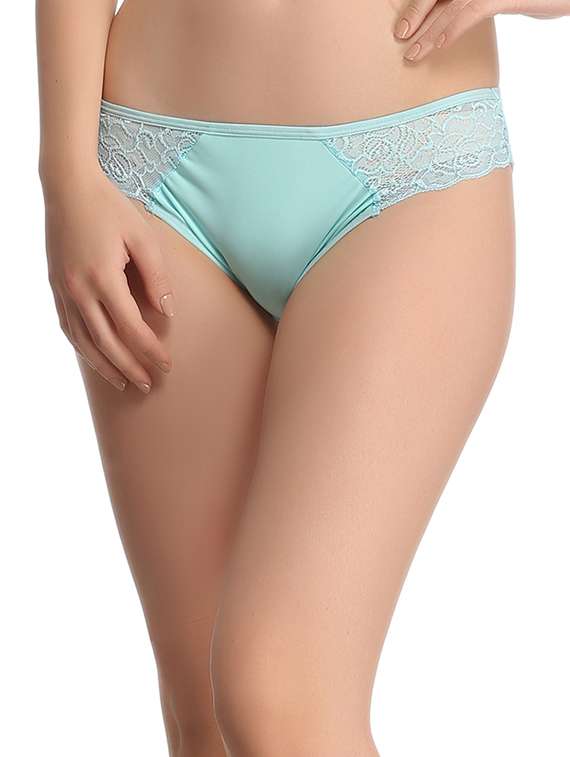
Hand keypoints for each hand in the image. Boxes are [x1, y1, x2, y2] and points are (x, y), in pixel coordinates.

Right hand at [43, 171, 174, 393]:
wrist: (68, 188)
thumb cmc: (111, 209)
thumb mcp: (143, 238)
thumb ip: (157, 278)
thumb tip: (167, 313)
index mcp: (104, 277)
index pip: (131, 327)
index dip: (150, 350)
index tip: (167, 363)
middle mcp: (79, 289)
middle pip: (107, 342)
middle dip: (130, 367)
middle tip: (149, 384)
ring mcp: (63, 291)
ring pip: (84, 341)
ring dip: (105, 366)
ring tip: (124, 383)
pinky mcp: (55, 288)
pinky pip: (68, 328)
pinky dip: (83, 349)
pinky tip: (97, 359)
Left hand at [393, 0, 568, 61]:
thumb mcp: (499, 0)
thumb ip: (473, 6)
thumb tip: (443, 30)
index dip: (420, 7)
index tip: (404, 30)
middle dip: (418, 14)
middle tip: (401, 37)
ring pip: (452, 3)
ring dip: (431, 29)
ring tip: (414, 52)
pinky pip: (474, 8)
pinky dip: (454, 27)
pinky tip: (441, 44)